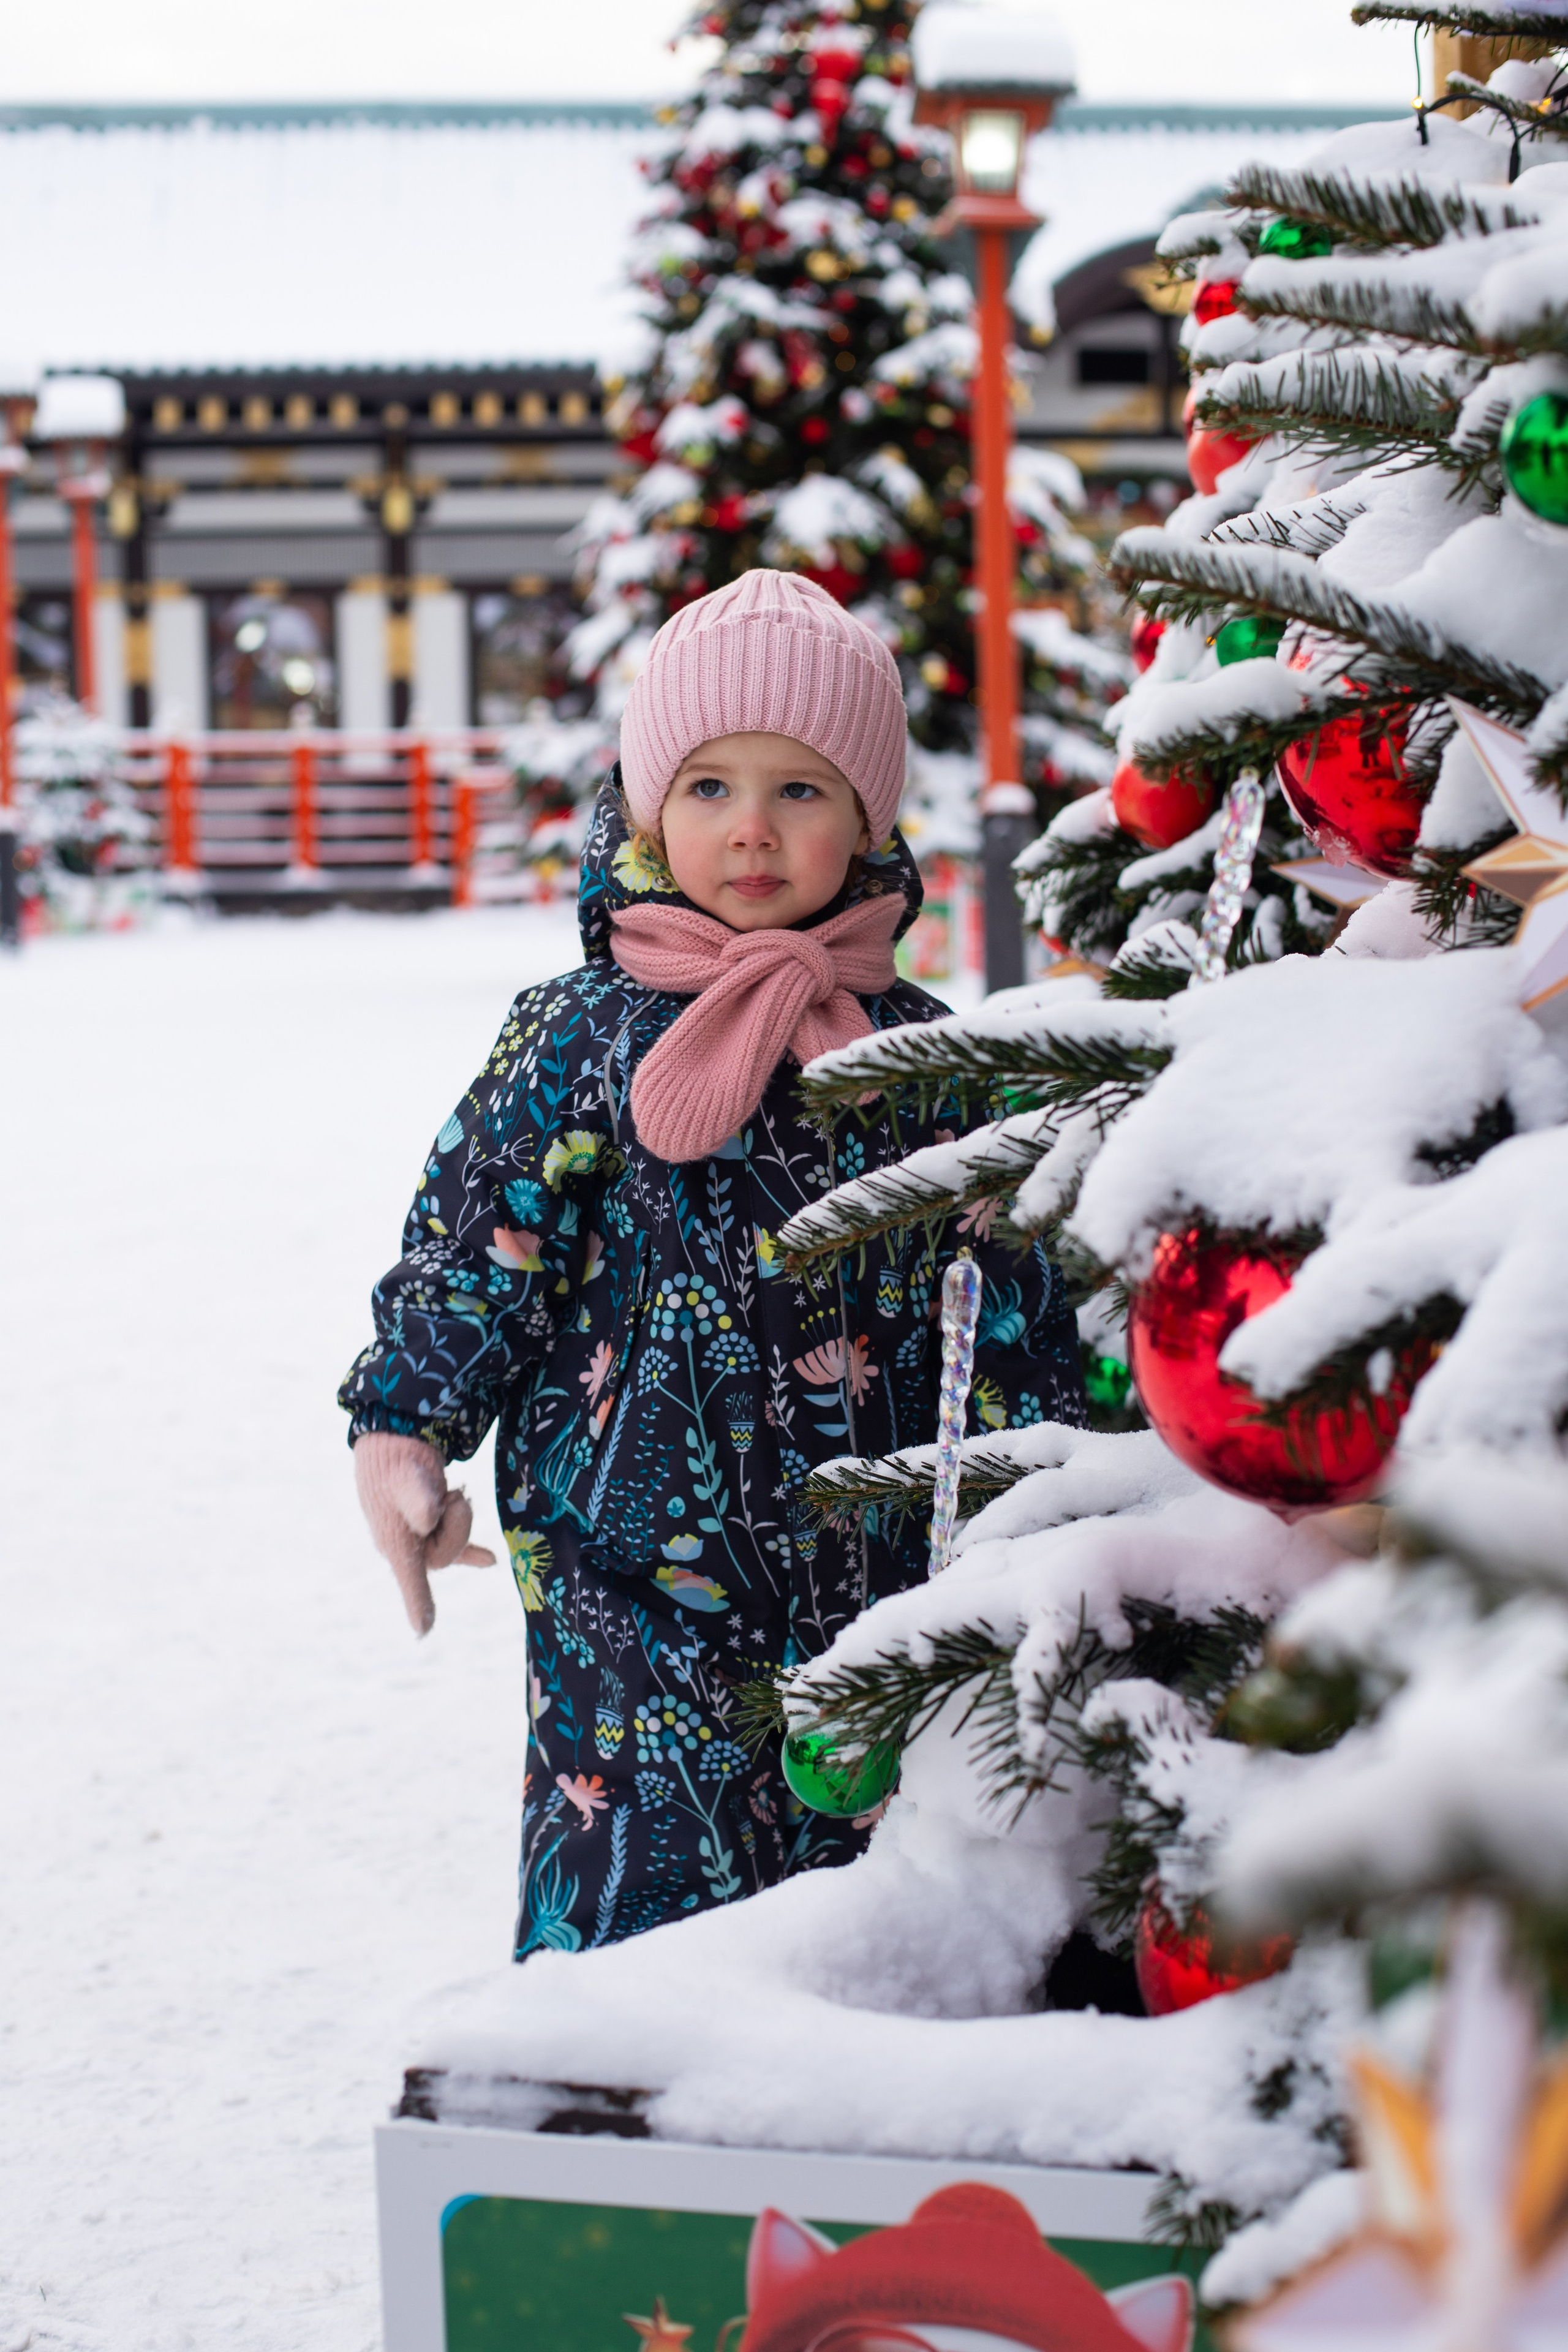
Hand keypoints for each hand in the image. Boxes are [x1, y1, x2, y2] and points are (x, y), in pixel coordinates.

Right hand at [352, 1431, 495, 1634]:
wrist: (392, 1436)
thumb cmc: (397, 1460)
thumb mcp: (409, 1480)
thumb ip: (420, 1503)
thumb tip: (428, 1523)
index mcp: (395, 1540)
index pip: (411, 1576)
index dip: (418, 1602)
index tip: (424, 1630)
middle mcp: (405, 1544)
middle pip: (446, 1555)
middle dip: (458, 1525)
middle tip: (454, 1495)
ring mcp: (417, 1535)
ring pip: (452, 1543)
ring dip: (460, 1518)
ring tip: (451, 1491)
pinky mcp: (428, 1524)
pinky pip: (453, 1544)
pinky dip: (472, 1551)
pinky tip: (490, 1561)